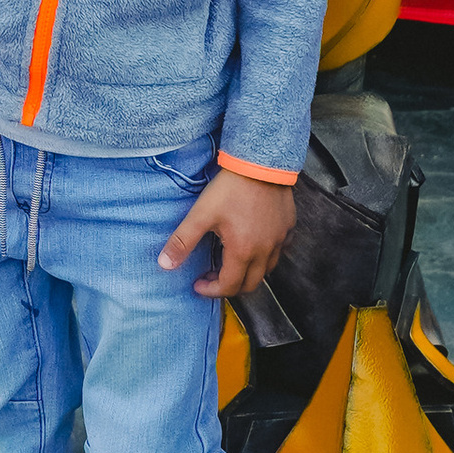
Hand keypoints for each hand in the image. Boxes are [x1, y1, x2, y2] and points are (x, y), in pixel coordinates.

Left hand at [160, 163, 295, 302]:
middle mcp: (265, 251)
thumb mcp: (201, 214)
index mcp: (243, 252)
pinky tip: (255, 244)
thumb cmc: (231, 188)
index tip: (198, 284)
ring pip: (266, 270)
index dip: (211, 290)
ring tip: (231, 261)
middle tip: (212, 276)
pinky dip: (266, 255)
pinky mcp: (288, 226)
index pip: (228, 286)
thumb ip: (182, 241)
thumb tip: (165, 264)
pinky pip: (279, 250)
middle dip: (229, 286)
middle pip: (250, 284)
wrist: (260, 162)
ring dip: (248, 273)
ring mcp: (279, 239)